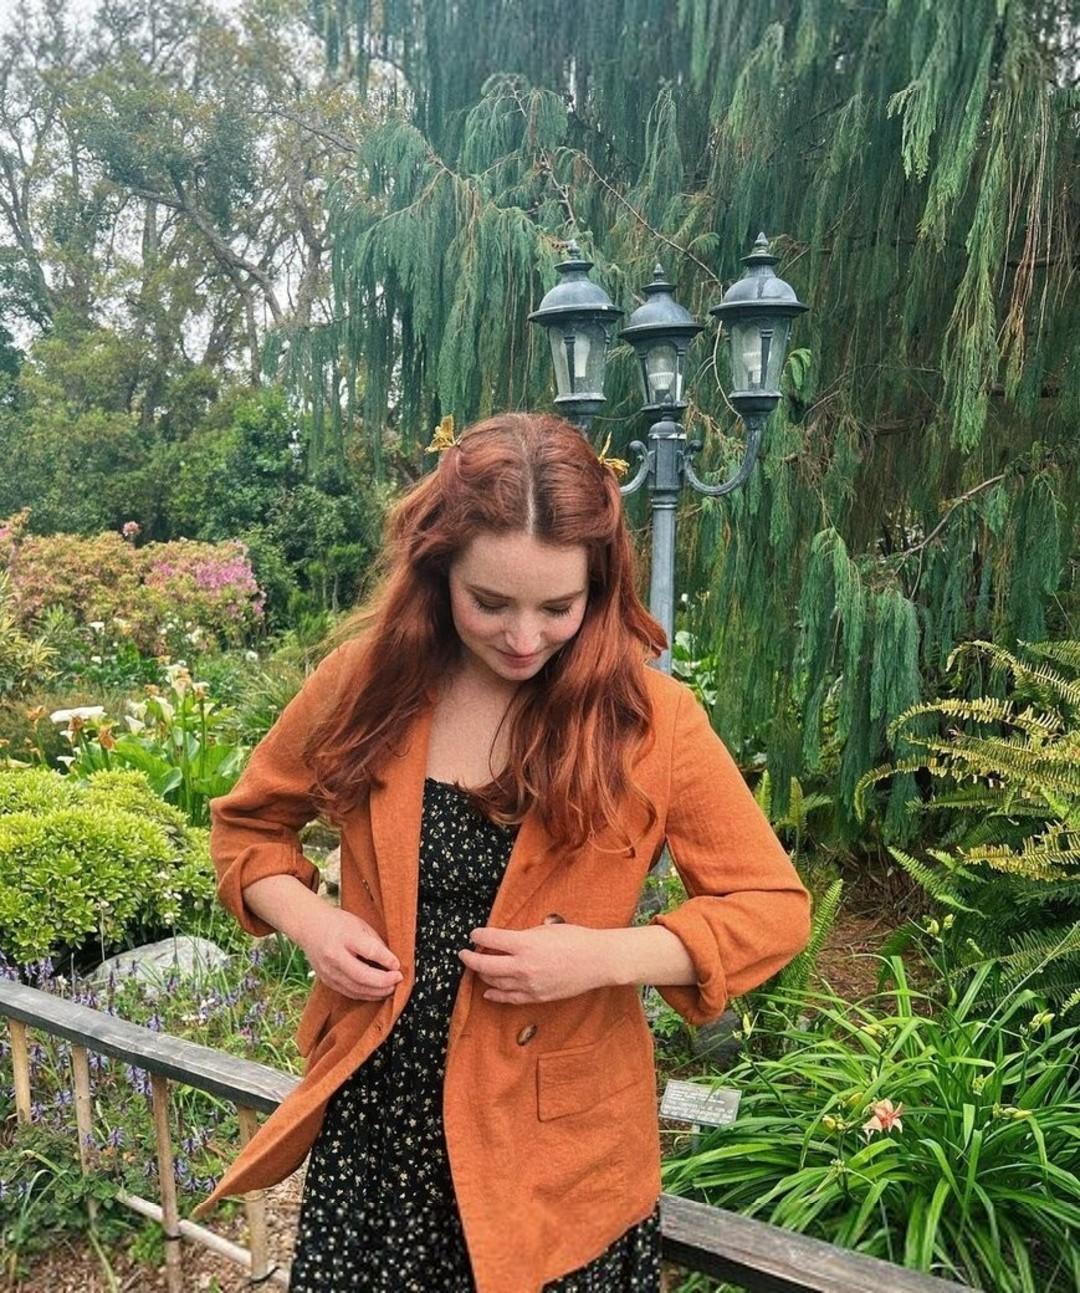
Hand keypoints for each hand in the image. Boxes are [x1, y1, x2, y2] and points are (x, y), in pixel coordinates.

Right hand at [298, 907, 403, 1001]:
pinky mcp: (327, 981)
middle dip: (383, 981)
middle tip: (398, 979)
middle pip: (362, 975)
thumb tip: (392, 961)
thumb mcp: (359, 924)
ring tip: (391, 988)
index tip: (398, 965)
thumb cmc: (337, 923)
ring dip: (376, 992)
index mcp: (344, 936)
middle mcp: (334, 956)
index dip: (386, 959)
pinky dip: (365, 994)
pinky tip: (376, 992)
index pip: (369, 950)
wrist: (309, 927)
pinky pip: (349, 992)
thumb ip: (375, 942)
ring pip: (356, 988)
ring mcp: (329, 971)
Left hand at [459, 923, 615, 1003]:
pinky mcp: (536, 997)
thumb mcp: (546, 929)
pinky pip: (510, 998)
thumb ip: (523, 935)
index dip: (478, 936)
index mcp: (524, 944)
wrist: (598, 961)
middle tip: (464, 954)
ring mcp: (529, 984)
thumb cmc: (575, 939)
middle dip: (470, 959)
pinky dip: (496, 995)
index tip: (474, 935)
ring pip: (495, 982)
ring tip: (478, 968)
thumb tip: (506, 939)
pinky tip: (488, 992)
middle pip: (486, 964)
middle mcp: (523, 966)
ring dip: (483, 975)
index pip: (490, 939)